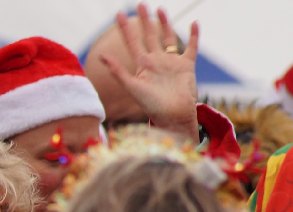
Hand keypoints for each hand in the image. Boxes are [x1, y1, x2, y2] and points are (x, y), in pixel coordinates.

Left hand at [100, 3, 199, 141]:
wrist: (172, 115)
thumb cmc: (151, 105)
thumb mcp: (131, 87)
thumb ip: (117, 71)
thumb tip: (101, 55)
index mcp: (142, 65)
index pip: (131, 41)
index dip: (124, 28)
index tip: (117, 14)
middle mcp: (156, 61)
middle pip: (149, 35)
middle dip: (144, 20)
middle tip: (140, 4)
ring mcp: (171, 62)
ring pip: (167, 38)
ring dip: (165, 23)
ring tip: (160, 9)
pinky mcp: (187, 66)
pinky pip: (191, 47)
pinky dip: (194, 36)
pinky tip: (195, 23)